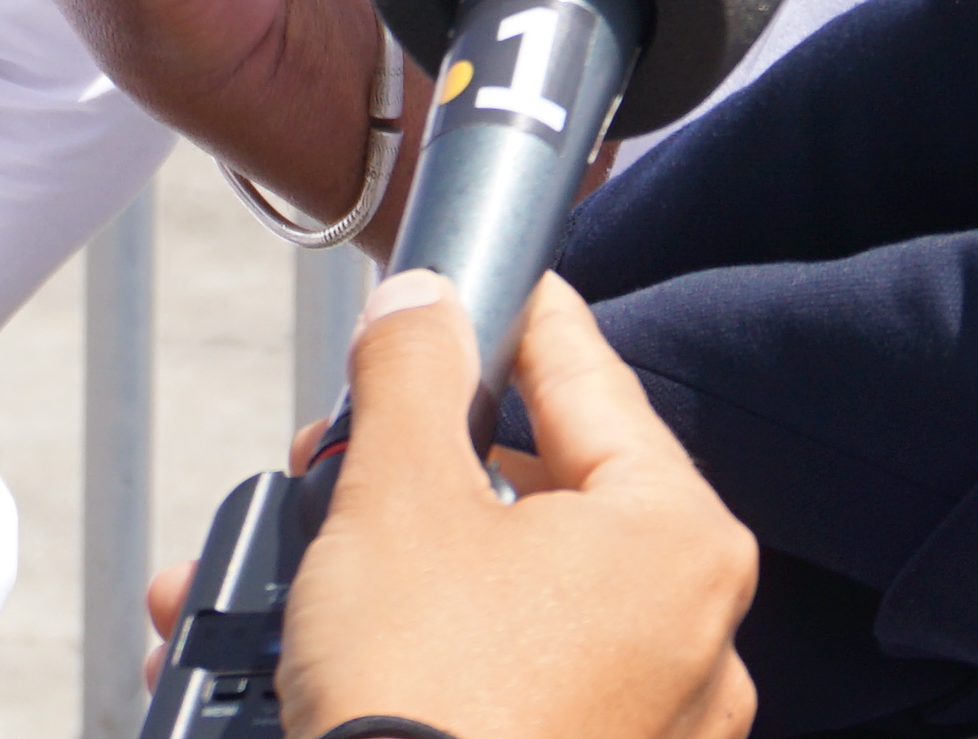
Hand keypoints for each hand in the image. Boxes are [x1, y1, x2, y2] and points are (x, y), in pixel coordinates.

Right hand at [274, 274, 754, 738]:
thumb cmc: (425, 702)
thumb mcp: (396, 498)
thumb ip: (413, 374)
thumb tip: (424, 303)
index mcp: (678, 540)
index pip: (588, 376)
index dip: (511, 317)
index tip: (470, 283)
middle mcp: (695, 635)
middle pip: (542, 495)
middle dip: (415, 474)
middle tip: (335, 459)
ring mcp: (656, 728)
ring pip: (507, 599)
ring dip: (388, 573)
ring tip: (282, 571)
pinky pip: (507, 685)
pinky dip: (419, 659)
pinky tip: (312, 658)